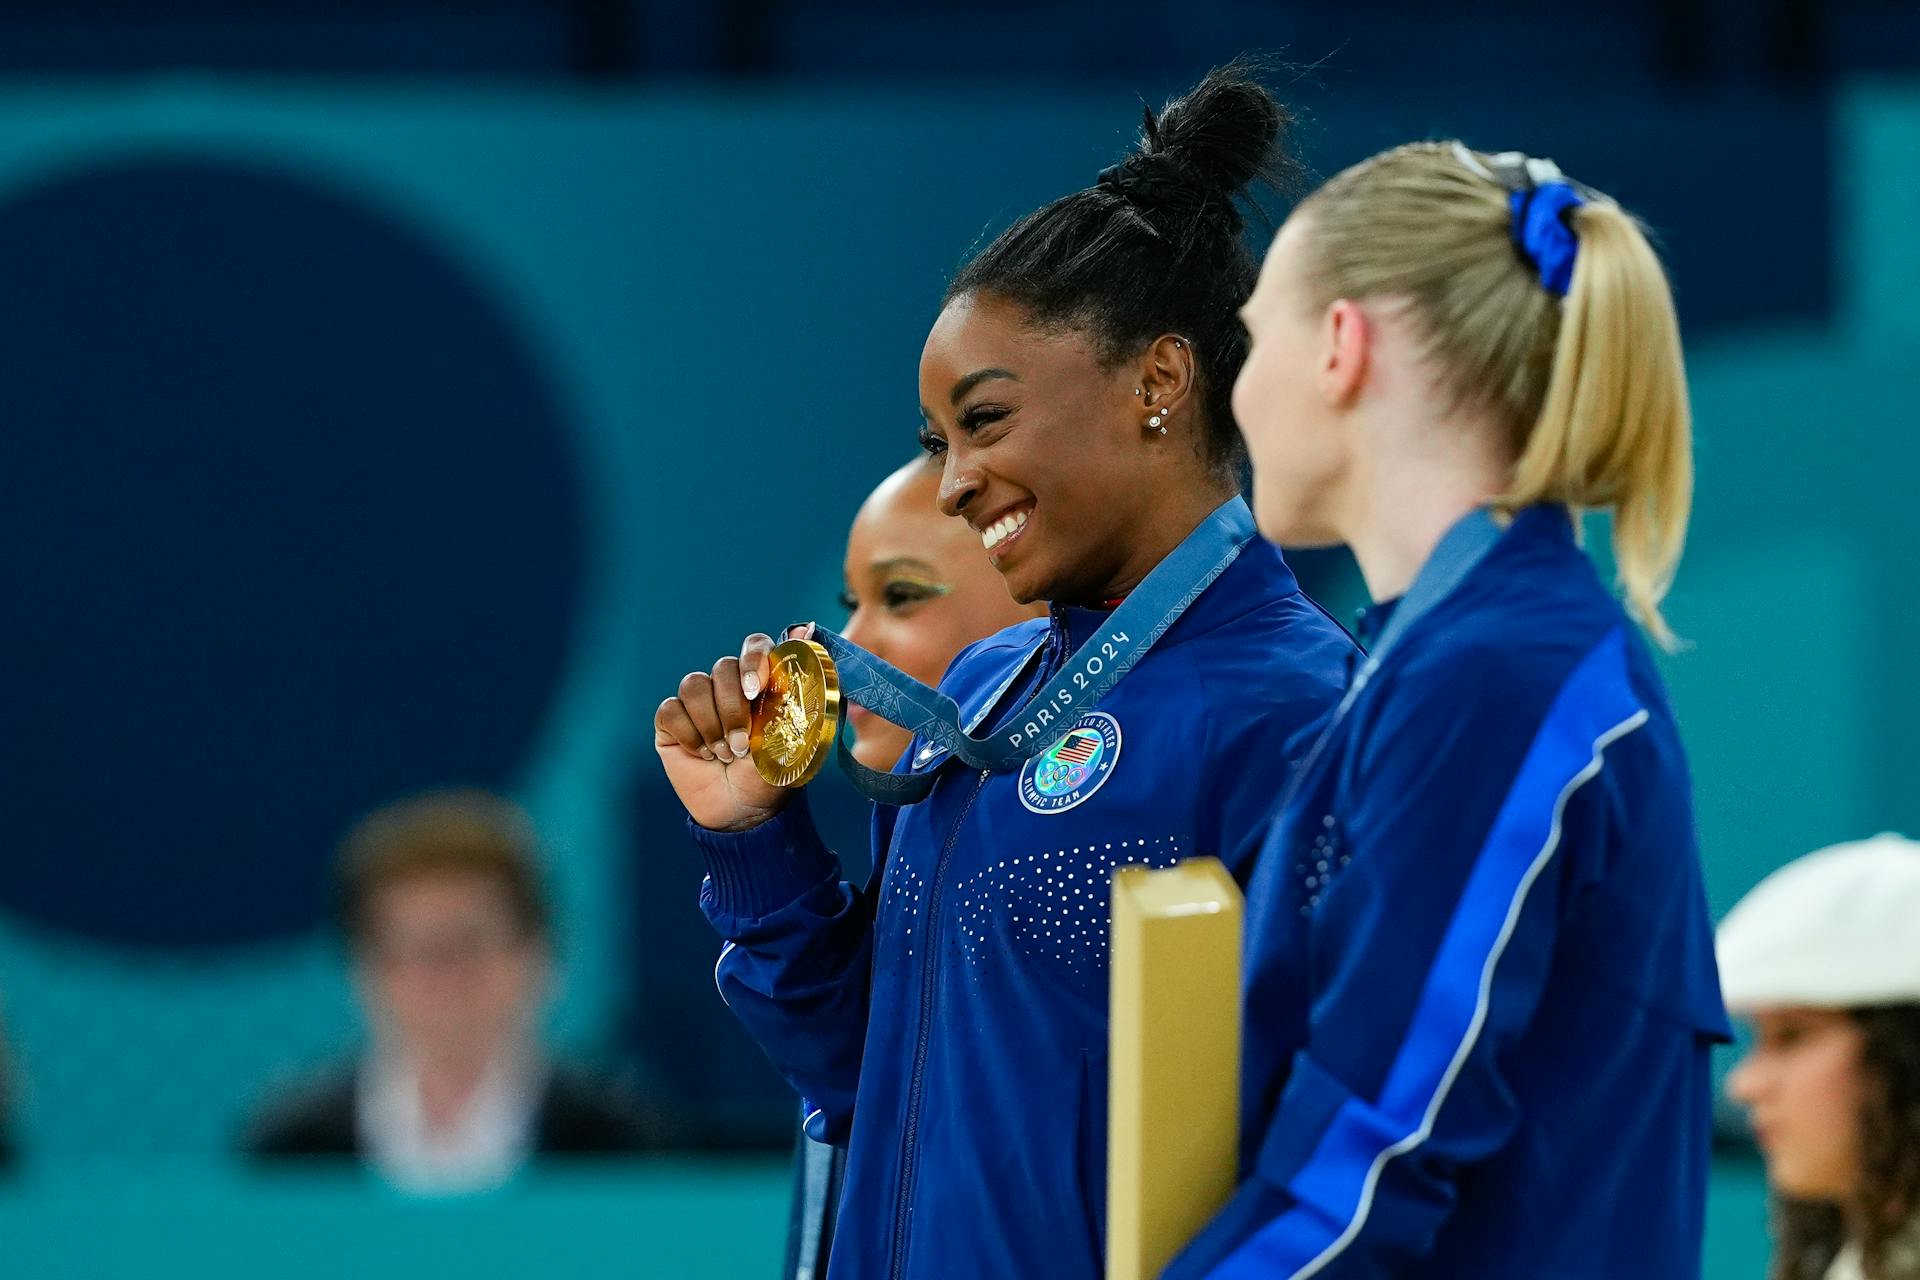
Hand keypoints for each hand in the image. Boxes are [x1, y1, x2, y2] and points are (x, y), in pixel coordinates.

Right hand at [654, 627, 809, 831]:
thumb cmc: (772, 775)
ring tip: (725, 754)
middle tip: (742, 745)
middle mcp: (728, 686)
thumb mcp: (795, 739)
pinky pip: (670, 710)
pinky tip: (703, 755)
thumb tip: (806, 632)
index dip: (754, 660)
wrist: (743, 812)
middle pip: (724, 667)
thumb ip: (799, 692)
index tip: (756, 690)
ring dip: (711, 724)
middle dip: (733, 708)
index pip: (754, 646)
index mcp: (760, 684)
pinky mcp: (671, 722)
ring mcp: (698, 703)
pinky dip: (688, 734)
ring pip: (694, 685)